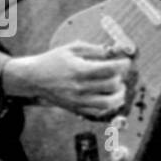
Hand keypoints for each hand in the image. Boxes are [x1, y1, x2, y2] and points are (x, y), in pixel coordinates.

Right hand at [3, 40, 131, 118]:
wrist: (34, 78)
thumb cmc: (53, 60)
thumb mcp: (71, 48)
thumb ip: (94, 49)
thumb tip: (114, 50)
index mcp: (79, 70)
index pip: (110, 69)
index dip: (123, 64)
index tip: (126, 61)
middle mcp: (80, 87)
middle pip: (112, 85)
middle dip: (121, 78)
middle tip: (119, 73)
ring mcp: (78, 101)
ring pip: (109, 103)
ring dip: (119, 95)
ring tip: (119, 88)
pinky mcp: (76, 109)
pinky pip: (99, 112)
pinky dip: (108, 106)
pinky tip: (109, 97)